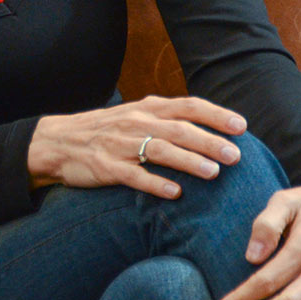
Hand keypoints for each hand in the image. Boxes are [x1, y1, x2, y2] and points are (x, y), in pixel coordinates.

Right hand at [27, 95, 245, 197]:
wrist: (58, 140)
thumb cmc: (105, 130)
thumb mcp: (136, 115)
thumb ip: (167, 119)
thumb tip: (209, 129)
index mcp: (147, 108)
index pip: (188, 105)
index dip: (215, 115)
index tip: (241, 126)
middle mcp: (137, 122)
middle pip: (179, 129)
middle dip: (210, 141)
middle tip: (236, 155)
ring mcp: (121, 144)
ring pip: (160, 150)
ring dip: (189, 161)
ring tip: (214, 172)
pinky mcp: (106, 166)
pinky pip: (134, 176)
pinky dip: (155, 183)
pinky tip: (174, 193)